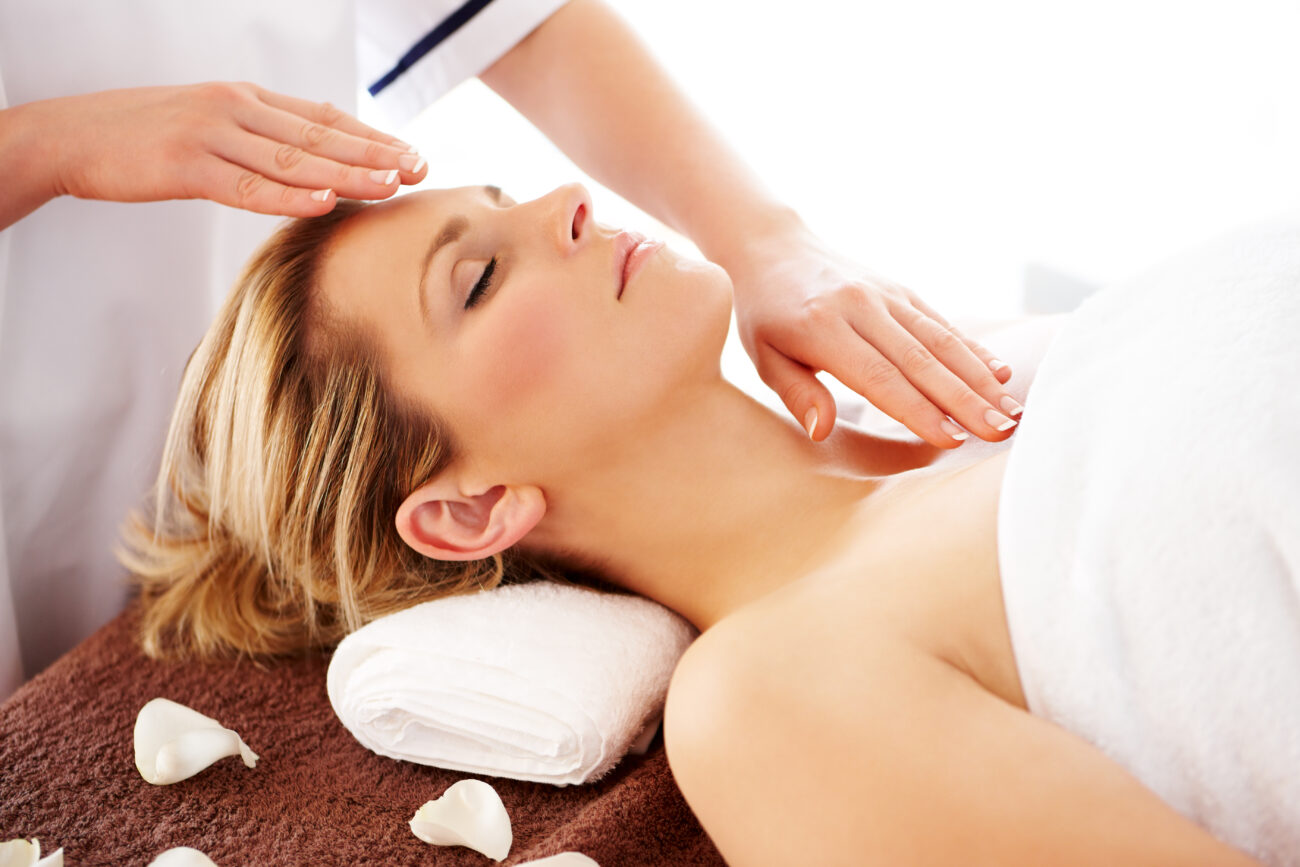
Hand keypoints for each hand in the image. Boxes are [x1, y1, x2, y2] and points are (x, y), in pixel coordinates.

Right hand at [14, 82, 425, 217]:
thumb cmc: (142, 137)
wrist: (70, 136)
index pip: (322, 118)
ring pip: (293, 161)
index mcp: (245, 98)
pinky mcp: (185, 167)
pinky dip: (289, 197)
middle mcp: (236, 109)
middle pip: (319, 136)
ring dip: (347, 174)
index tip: (411, 154)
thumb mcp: (208, 124)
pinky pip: (247, 187)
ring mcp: (211, 135)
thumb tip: (307, 161)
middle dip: (374, 154)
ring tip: (392, 186)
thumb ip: (256, 137)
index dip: (370, 137)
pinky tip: (327, 203)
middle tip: (421, 169)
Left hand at [729, 227, 1020, 447]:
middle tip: (1000, 433)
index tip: (951, 440)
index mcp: (823, 327)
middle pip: (921, 360)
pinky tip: (998, 373)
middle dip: (964, 400)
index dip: (918, 410)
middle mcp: (861, 306)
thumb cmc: (764, 315)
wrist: (772, 248)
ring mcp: (885, 294)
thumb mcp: (764, 357)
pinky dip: (972, 348)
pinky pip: (941, 321)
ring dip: (979, 378)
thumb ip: (797, 393)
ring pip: (940, 339)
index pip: (880, 377)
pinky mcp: (900, 289)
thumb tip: (822, 431)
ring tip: (1012, 411)